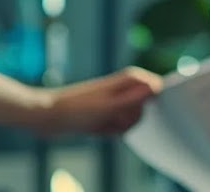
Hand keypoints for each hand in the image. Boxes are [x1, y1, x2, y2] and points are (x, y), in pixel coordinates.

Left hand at [38, 67, 161, 136]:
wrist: (50, 116)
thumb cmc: (78, 109)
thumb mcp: (110, 106)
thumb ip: (136, 97)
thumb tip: (158, 87)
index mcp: (130, 78)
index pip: (157, 88)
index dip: (151, 102)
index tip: (131, 109)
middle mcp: (126, 87)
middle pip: (145, 108)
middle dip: (130, 118)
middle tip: (111, 117)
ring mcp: (117, 100)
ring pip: (132, 119)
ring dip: (118, 126)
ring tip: (100, 122)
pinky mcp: (109, 112)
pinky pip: (119, 126)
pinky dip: (110, 131)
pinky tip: (97, 128)